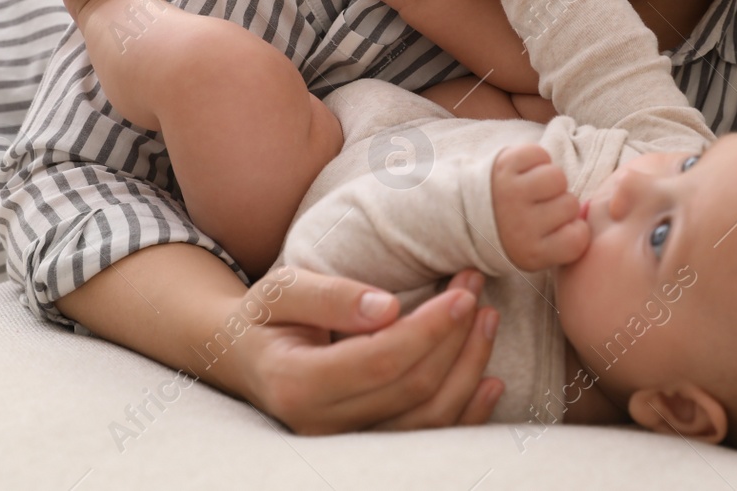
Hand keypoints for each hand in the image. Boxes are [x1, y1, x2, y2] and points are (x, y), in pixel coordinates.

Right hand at [232, 265, 503, 433]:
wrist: (246, 357)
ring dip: (468, 370)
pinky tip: (490, 381)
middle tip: (476, 289)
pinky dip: (466, 412)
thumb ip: (332, 296)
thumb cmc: (266, 316)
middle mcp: (320, 425)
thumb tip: (387, 308)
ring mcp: (345, 443)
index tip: (462, 292)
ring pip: (426, 420)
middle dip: (455, 338)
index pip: (380, 360)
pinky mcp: (367, 446)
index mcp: (296, 383)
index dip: (429, 328)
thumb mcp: (284, 289)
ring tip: (487, 321)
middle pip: (411, 389)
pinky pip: (426, 438)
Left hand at [491, 143, 588, 271]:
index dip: (573, 230)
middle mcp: (520, 224)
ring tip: (533, 188)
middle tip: (540, 208)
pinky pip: (539, 154)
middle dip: (560, 203)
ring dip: (550, 181)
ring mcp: (511, 192)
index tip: (558, 230)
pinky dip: (536, 159)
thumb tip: (592, 210)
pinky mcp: (504, 165)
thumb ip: (566, 242)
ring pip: (557, 177)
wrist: (464, 215)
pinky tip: (524, 173)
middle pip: (571, 204)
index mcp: (530, 253)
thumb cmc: (511, 233)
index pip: (579, 237)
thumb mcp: (536, 253)